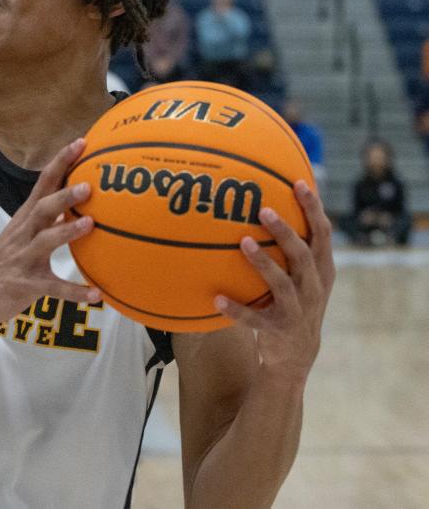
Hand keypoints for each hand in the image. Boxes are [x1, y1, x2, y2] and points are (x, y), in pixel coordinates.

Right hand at [0, 139, 99, 328]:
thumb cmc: (5, 258)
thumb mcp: (22, 231)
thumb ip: (49, 218)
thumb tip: (82, 205)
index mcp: (25, 218)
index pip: (43, 182)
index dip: (61, 162)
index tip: (81, 143)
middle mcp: (24, 233)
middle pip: (43, 208)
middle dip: (64, 195)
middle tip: (89, 185)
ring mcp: (24, 258)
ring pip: (45, 241)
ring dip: (67, 232)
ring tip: (90, 224)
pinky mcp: (27, 284)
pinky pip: (53, 288)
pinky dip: (74, 292)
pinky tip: (96, 294)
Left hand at [215, 181, 334, 380]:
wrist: (297, 355)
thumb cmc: (296, 299)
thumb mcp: (306, 274)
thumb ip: (297, 243)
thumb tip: (274, 194)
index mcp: (322, 270)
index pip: (322, 234)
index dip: (313, 209)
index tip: (299, 183)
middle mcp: (313, 288)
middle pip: (303, 255)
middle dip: (286, 232)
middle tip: (264, 209)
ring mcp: (297, 311)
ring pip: (282, 284)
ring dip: (263, 262)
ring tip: (243, 241)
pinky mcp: (277, 330)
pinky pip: (254, 319)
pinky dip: (236, 309)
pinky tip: (217, 298)